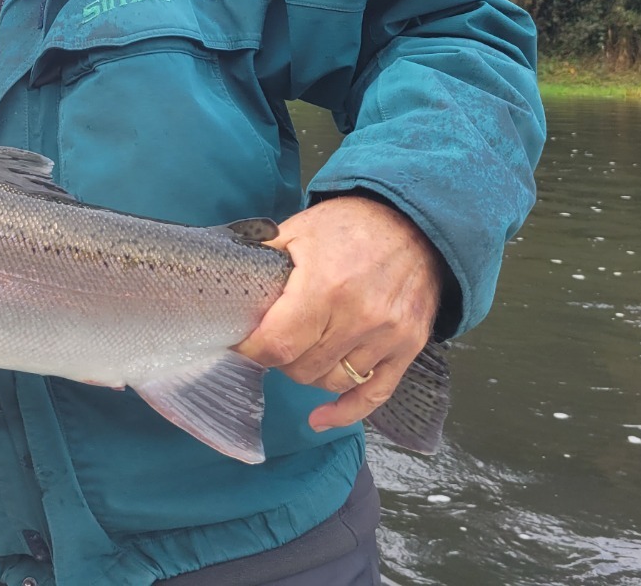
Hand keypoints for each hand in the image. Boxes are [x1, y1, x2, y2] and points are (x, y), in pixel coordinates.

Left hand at [234, 195, 442, 433]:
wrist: (414, 222)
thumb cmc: (350, 225)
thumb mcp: (298, 230)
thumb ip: (262, 257)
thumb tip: (226, 280)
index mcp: (325, 287)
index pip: (277, 345)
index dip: (252, 349)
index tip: (241, 342)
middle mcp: (358, 318)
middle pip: (301, 368)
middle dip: (278, 358)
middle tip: (273, 340)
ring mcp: (387, 336)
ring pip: (332, 382)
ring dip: (308, 374)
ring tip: (300, 353)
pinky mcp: (408, 347)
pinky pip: (375, 394)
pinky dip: (345, 412)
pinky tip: (320, 418)